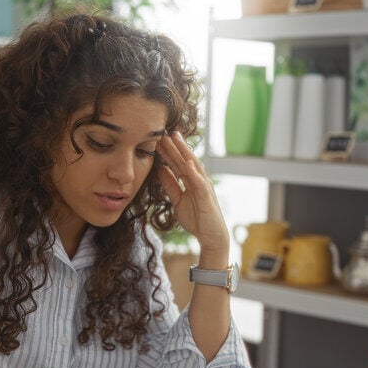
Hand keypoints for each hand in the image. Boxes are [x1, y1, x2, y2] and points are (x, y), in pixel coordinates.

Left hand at [155, 131, 229, 261]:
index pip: (177, 162)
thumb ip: (170, 185)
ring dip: (184, 151)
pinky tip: (188, 162)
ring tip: (175, 138)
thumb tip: (160, 170)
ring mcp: (204, 186)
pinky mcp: (207, 196)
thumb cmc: (196, 219)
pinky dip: (194, 172)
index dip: (167, 151)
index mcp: (190, 181)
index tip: (156, 139)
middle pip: (184, 159)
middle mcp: (198, 179)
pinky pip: (199, 182)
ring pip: (193, 165)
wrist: (211, 236)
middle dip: (173, 145)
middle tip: (162, 131)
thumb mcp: (177, 200)